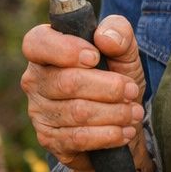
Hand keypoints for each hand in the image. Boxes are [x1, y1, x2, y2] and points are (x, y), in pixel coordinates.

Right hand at [20, 14, 146, 171]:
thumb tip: (105, 38)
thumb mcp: (124, 52)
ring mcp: (38, 111)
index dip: (65, 49)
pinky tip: (125, 131)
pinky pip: (78, 138)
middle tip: (132, 91)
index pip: (37, 43)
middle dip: (108, 87)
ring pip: (77, 112)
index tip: (94, 57)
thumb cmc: (116, 78)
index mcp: (46, 51)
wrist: (121, 120)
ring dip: (114, 113)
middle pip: (67, 82)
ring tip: (135, 113)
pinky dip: (108, 135)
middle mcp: (35, 80)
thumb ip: (118, 33)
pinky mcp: (48, 139)